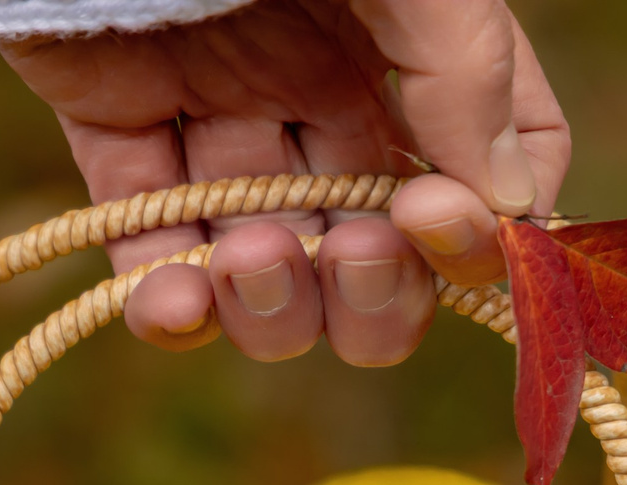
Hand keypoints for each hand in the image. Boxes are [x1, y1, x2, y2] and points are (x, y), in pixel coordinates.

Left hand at [1, 0, 569, 366]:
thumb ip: (464, 65)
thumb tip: (508, 202)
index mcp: (408, 36)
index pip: (491, 168)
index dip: (482, 229)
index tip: (435, 221)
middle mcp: (326, 83)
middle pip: (381, 252)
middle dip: (376, 293)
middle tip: (348, 256)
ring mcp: (223, 114)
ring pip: (274, 271)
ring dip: (274, 306)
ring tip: (245, 259)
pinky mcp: (117, 130)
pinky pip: (152, 251)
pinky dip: (169, 307)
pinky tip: (175, 304)